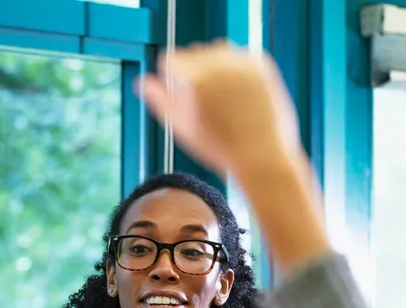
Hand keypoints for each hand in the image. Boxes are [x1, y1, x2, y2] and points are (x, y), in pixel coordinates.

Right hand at [137, 40, 300, 176]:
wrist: (263, 157)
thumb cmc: (221, 149)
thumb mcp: (182, 128)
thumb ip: (159, 101)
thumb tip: (142, 83)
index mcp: (193, 80)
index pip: (170, 60)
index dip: (172, 79)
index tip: (182, 95)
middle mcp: (217, 65)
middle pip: (193, 52)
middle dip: (194, 71)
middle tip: (206, 102)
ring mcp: (242, 63)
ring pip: (217, 51)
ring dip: (215, 67)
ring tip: (224, 98)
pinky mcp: (262, 65)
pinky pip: (241, 56)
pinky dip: (238, 69)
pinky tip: (240, 93)